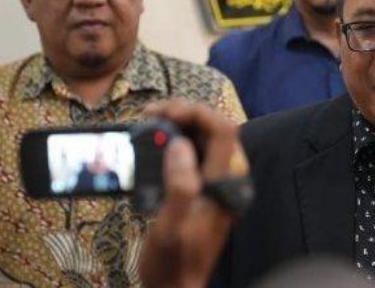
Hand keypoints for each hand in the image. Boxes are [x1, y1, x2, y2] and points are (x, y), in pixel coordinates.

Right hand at [138, 99, 247, 287]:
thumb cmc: (173, 263)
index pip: (223, 130)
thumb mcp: (170, 228)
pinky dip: (175, 140)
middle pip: (214, 128)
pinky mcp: (203, 186)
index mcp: (223, 184)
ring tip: (149, 123)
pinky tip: (154, 142)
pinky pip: (194, 152)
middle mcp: (225, 178)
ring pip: (204, 138)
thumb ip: (179, 187)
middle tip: (150, 114)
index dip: (197, 112)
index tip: (164, 111)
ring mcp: (215, 181)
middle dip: (185, 113)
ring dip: (179, 124)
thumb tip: (180, 146)